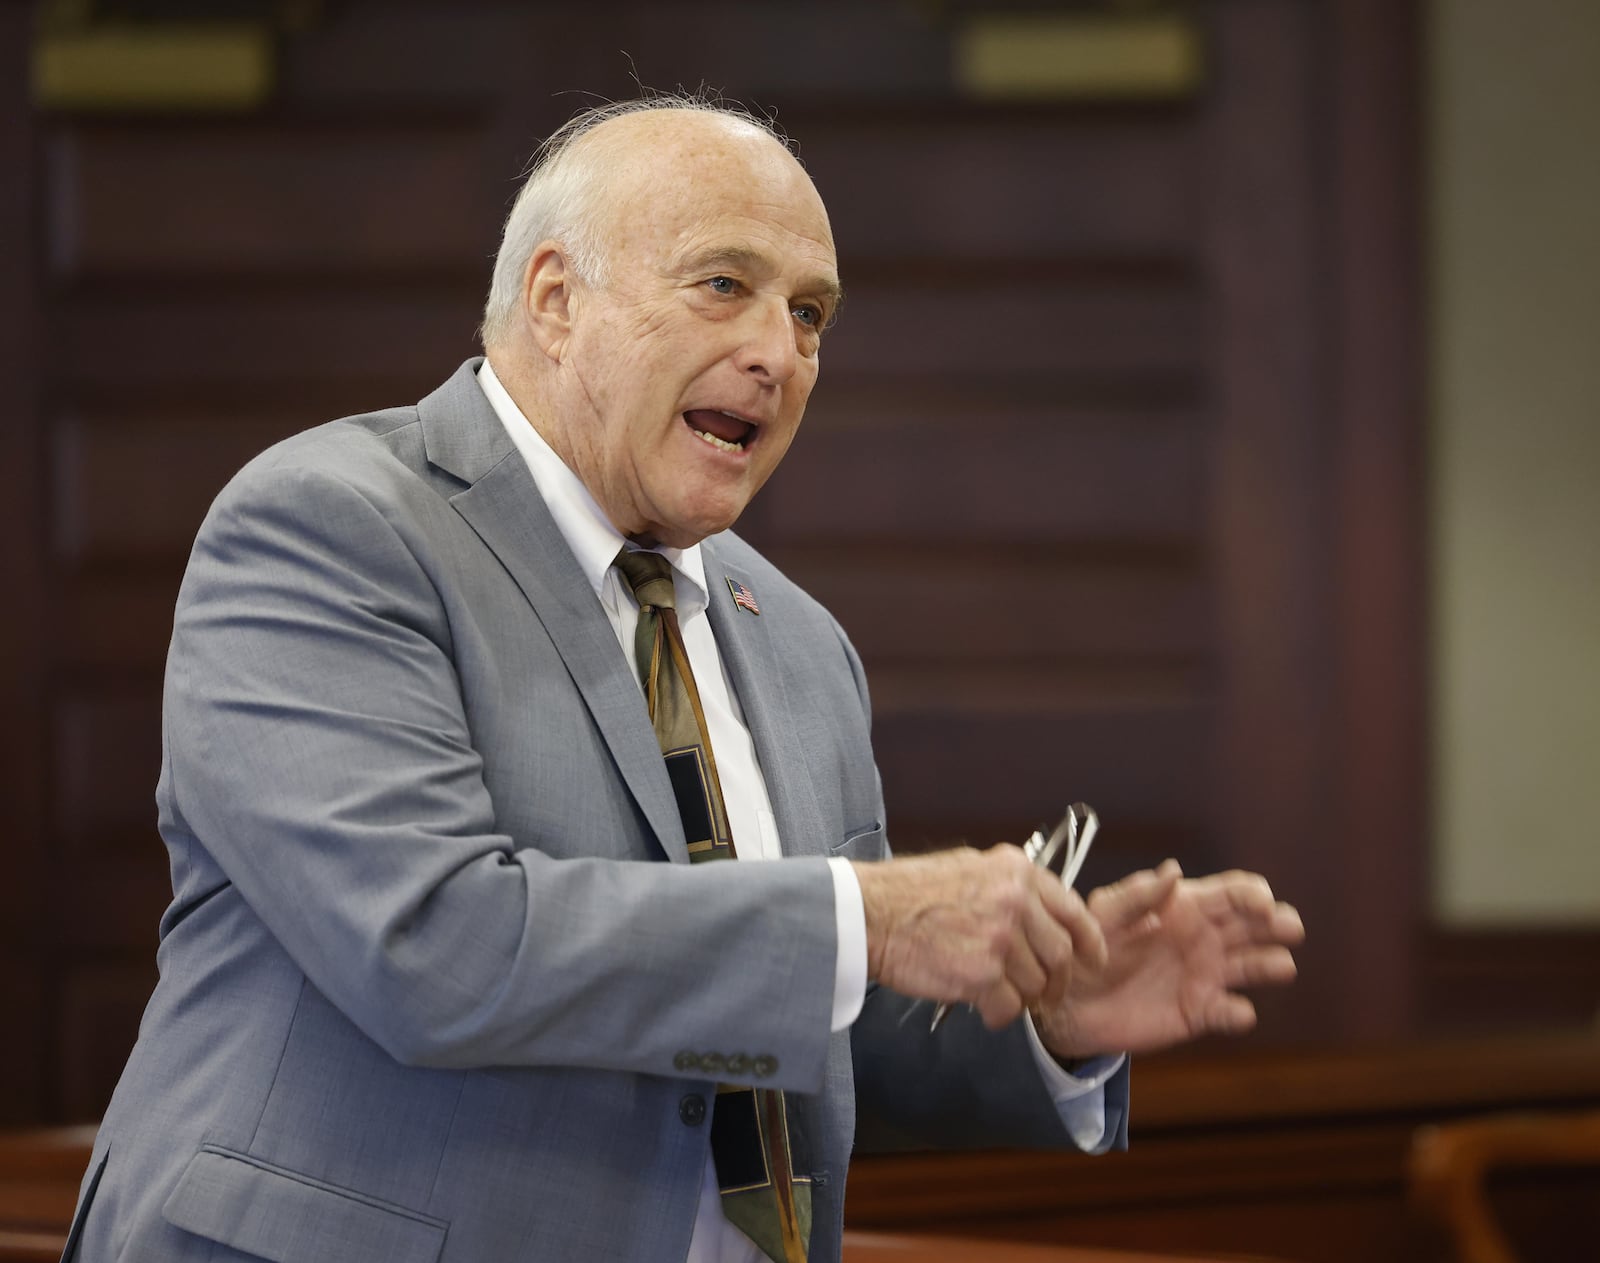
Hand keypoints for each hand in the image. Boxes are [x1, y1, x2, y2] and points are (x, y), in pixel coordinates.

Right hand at [853, 845, 1107, 1030]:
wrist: (869, 913)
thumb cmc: (908, 893)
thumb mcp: (968, 868)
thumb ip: (1008, 886)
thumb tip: (1038, 912)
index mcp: (1016, 870)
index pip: (1073, 910)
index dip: (1089, 942)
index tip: (1092, 961)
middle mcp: (1015, 899)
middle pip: (1059, 955)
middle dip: (1056, 983)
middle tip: (1045, 996)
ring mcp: (1000, 937)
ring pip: (1034, 984)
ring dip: (1020, 998)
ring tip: (996, 997)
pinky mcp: (982, 973)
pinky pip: (1008, 1007)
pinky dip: (998, 1015)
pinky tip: (982, 1009)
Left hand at [1033, 860, 1304, 1058]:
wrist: (1068, 1001)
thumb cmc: (1085, 947)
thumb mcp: (1104, 915)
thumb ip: (1137, 895)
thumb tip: (1174, 869)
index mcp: (1184, 907)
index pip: (1229, 893)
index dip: (1251, 893)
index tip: (1262, 901)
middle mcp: (1203, 938)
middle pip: (1252, 926)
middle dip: (1276, 923)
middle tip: (1290, 926)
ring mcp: (1205, 975)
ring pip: (1251, 966)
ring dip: (1270, 964)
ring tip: (1281, 966)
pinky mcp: (1198, 1012)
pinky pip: (1228, 1013)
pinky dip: (1238, 1013)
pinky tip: (1238, 1012)